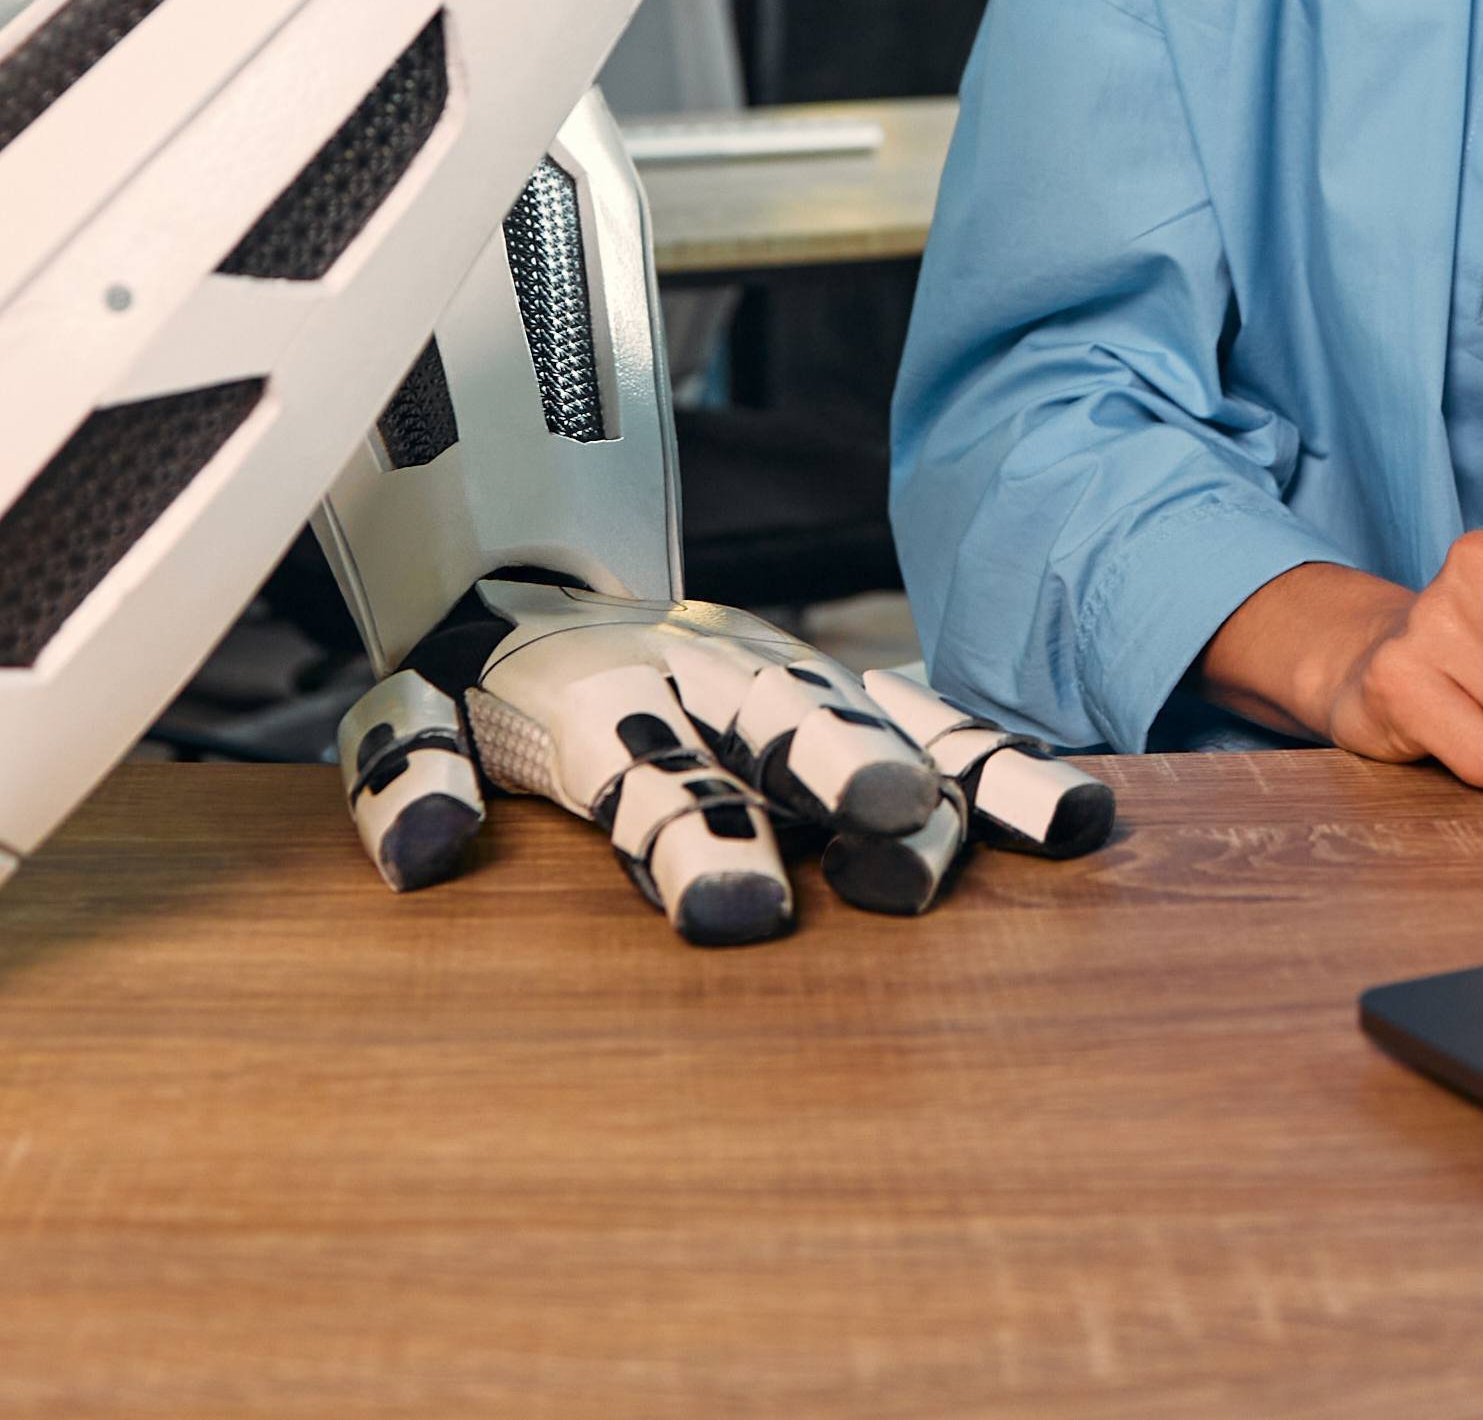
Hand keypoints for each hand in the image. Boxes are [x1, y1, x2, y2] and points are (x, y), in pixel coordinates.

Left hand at [331, 585, 1113, 940]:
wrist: (522, 569)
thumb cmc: (473, 680)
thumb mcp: (402, 715)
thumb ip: (412, 776)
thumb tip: (429, 854)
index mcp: (595, 687)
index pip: (648, 770)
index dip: (691, 839)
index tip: (736, 912)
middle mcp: (707, 667)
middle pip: (784, 722)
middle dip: (843, 775)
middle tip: (899, 837)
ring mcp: (787, 670)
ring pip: (878, 713)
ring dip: (951, 775)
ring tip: (1040, 837)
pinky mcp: (843, 684)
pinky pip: (933, 714)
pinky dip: (1001, 759)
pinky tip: (1080, 816)